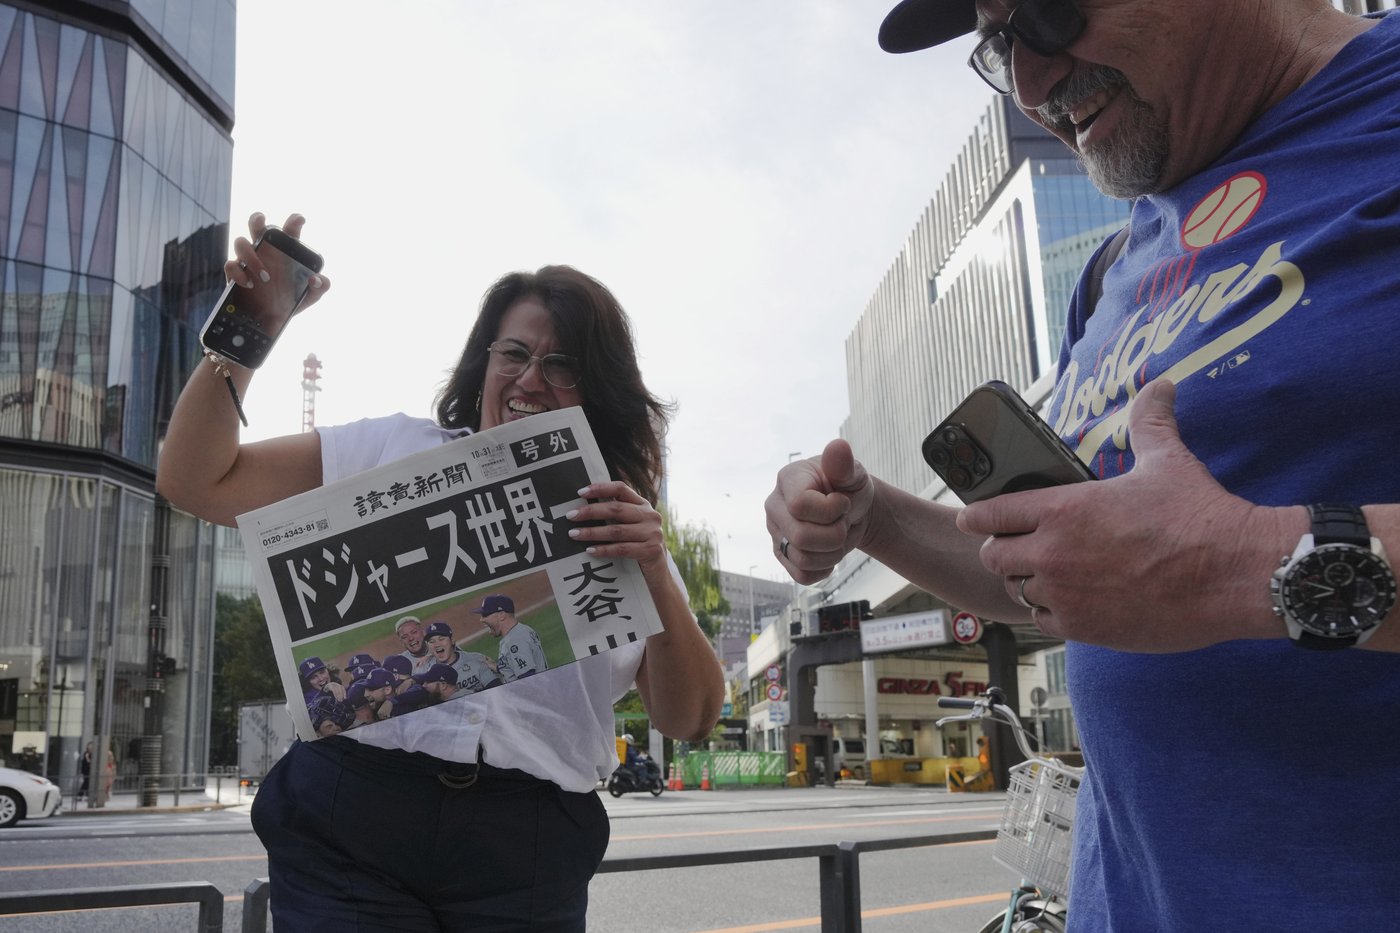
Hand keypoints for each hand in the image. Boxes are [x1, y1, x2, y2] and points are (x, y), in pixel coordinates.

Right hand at [225, 212, 330, 308]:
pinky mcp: (235, 274)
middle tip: (262, 222)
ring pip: (240, 242)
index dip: (293, 222)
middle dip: (257, 220)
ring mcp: (248, 261)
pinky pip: (230, 265)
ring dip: (251, 256)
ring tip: (265, 276)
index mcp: (285, 252)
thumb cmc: (290, 301)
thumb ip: (320, 286)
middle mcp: (265, 251)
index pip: (289, 231)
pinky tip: (249, 284)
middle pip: (257, 226)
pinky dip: (238, 273)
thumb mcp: (310, 296)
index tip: (299, 219)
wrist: (270, 321)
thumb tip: (316, 279)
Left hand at [567, 481, 667, 579]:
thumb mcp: (630, 527)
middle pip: (616, 509)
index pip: (621, 489)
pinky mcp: (651, 550)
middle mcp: (650, 516)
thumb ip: (615, 516)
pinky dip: (604, 549)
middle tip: (571, 516)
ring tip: (574, 534)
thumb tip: (582, 510)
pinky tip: (590, 550)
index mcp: (643, 505)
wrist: (658, 574)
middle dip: (590, 511)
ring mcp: (652, 533)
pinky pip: (622, 549)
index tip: (580, 492)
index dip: (601, 488)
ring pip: (616, 530)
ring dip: (592, 532)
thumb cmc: (637, 547)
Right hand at [765, 439, 874, 584]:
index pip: (800, 506)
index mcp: (787, 480)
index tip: (842, 502)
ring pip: (803, 560)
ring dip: (833, 552)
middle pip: (801, 537)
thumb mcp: (853, 473)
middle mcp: (774, 507)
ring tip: (839, 536)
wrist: (851, 512)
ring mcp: (775, 533)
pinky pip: (802, 576)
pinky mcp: (782, 556)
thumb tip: (838, 447)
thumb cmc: (850, 488)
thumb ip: (844, 464)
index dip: (831, 510)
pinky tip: (829, 551)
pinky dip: (824, 568)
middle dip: (835, 534)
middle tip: (844, 522)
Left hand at [957, 379, 1287, 651]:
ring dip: (1029, 582)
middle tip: (1021, 547)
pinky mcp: (1084, 628)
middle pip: (994, 556)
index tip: (973, 518)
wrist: (1238, 574)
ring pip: (1017, 590)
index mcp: (1064, 508)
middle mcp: (1054, 552)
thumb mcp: (1168, 460)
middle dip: (1003, 550)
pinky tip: (1073, 601)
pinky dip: (1053, 612)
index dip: (979, 516)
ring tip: (1052, 574)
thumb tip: (1160, 386)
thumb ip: (1150, 422)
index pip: (991, 513)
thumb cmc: (1202, 516)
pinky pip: (1043, 621)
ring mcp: (1065, 593)